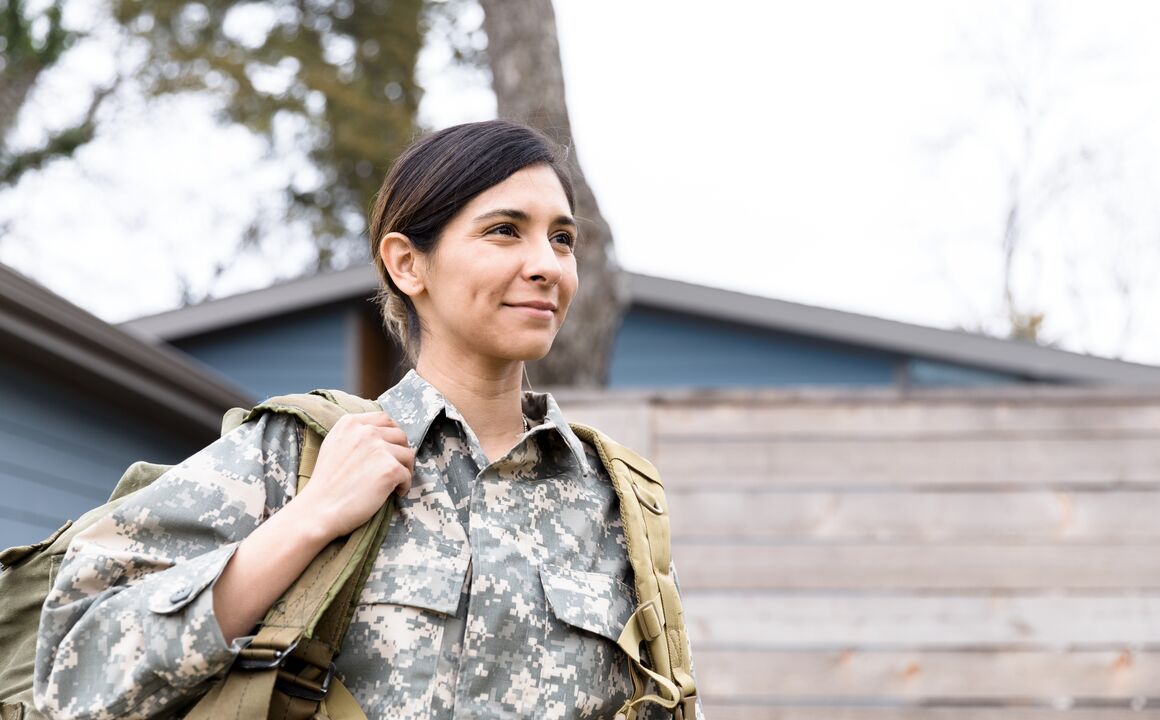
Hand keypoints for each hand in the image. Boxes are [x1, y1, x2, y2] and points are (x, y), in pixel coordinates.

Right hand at [292, 411, 413, 540]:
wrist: (318, 509)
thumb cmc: (326, 484)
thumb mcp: (334, 445)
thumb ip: (355, 434)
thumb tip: (382, 433)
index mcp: (350, 423)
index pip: (384, 419)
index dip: (392, 434)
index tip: (392, 448)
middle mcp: (366, 431)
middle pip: (400, 435)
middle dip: (400, 452)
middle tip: (395, 468)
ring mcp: (378, 449)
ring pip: (407, 454)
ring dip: (404, 469)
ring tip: (394, 483)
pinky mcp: (389, 469)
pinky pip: (408, 475)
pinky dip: (404, 486)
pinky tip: (393, 494)